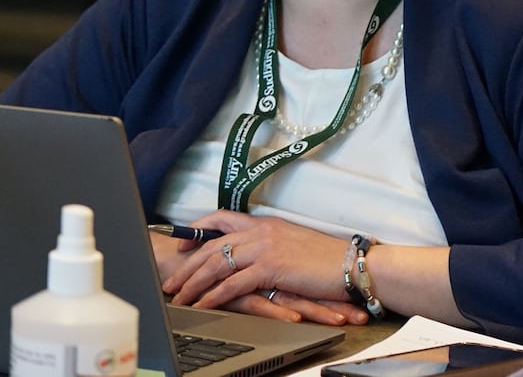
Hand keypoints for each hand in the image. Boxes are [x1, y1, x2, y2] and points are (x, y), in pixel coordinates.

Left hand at [159, 212, 369, 326]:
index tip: (182, 243)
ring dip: (193, 282)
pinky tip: (202, 304)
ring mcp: (264, 247)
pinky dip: (213, 295)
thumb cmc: (327, 259)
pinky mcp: (270, 267)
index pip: (221, 218)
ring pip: (216, 263)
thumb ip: (271, 245)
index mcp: (265, 222)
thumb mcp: (293, 244)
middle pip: (212, 244)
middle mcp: (260, 230)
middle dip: (187, 264)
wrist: (351, 264)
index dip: (197, 230)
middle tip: (170, 279)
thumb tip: (255, 256)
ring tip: (178, 297)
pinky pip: (232, 283)